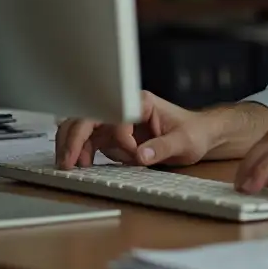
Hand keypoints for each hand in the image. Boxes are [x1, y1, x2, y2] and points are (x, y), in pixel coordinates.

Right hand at [55, 91, 232, 168]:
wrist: (200, 136)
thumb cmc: (195, 133)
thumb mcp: (185, 142)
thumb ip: (163, 147)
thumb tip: (141, 155)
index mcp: (141, 102)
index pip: (115, 114)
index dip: (120, 136)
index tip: (134, 154)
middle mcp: (124, 109)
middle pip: (88, 117)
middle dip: (75, 137)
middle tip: (67, 161)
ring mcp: (116, 123)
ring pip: (83, 129)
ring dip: (73, 145)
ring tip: (69, 165)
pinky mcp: (113, 137)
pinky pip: (90, 142)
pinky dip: (81, 152)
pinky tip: (82, 164)